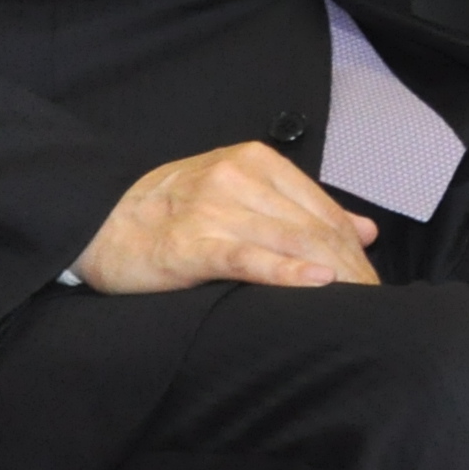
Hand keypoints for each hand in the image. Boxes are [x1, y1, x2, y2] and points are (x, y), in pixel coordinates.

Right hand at [74, 141, 381, 293]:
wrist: (95, 222)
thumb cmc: (170, 213)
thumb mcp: (239, 193)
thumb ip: (301, 207)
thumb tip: (366, 229)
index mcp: (257, 161)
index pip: (325, 209)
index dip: (355, 250)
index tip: (373, 282)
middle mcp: (241, 178)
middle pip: (316, 228)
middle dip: (352, 269)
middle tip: (373, 305)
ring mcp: (216, 208)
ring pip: (293, 242)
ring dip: (334, 277)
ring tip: (358, 307)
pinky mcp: (193, 242)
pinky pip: (251, 258)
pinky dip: (288, 273)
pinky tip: (318, 285)